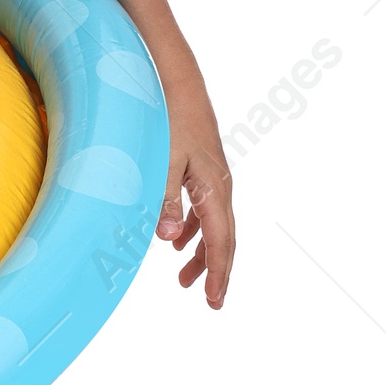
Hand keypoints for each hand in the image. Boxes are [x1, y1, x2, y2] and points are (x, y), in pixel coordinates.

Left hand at [156, 96, 233, 307]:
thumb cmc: (168, 120)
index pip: (220, 243)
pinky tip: (176, 243)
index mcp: (214, 190)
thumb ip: (164, 201)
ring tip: (183, 280)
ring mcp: (214, 178)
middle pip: (223, 239)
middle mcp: (220, 187)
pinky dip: (193, 230)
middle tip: (210, 303)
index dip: (218, 275)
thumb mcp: (162, 162)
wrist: (178, 81)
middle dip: (216, 272)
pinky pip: (204, 210)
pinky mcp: (203, 170)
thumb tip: (168, 242)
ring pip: (214, 226)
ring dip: (202, 254)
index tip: (214, 302)